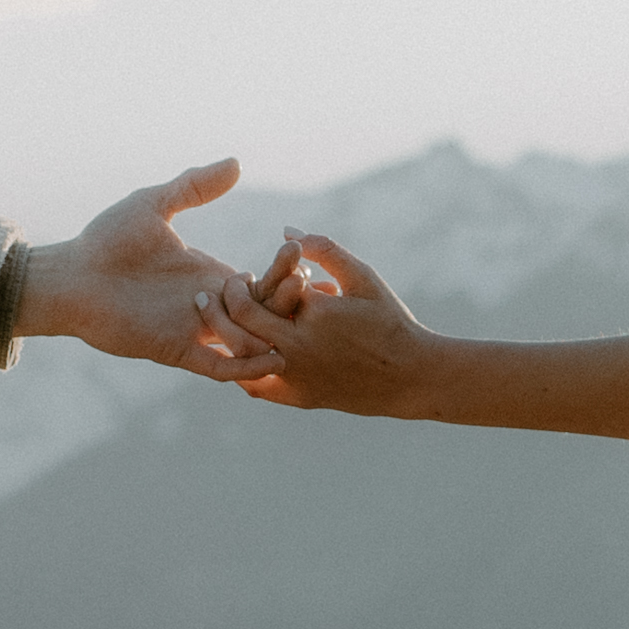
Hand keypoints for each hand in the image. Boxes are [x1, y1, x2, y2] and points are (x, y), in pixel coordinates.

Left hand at [13, 158, 283, 381]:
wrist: (70, 276)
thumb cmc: (106, 241)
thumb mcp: (153, 205)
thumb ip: (193, 186)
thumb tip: (235, 162)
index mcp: (211, 274)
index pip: (266, 282)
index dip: (285, 271)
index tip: (294, 249)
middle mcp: (211, 306)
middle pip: (268, 315)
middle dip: (285, 300)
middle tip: (293, 278)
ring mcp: (196, 331)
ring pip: (251, 343)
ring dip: (264, 327)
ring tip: (258, 301)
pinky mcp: (177, 351)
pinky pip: (222, 369)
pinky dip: (248, 367)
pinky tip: (269, 356)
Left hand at [198, 229, 431, 411]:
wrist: (410, 376)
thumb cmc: (389, 320)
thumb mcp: (363, 277)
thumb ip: (325, 248)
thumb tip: (285, 230)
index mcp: (312, 314)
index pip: (258, 294)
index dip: (245, 283)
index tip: (246, 275)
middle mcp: (298, 348)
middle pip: (238, 323)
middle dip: (225, 302)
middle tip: (218, 291)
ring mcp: (295, 377)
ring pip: (240, 357)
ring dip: (225, 334)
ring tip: (220, 319)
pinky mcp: (297, 397)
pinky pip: (255, 384)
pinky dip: (242, 366)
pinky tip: (240, 351)